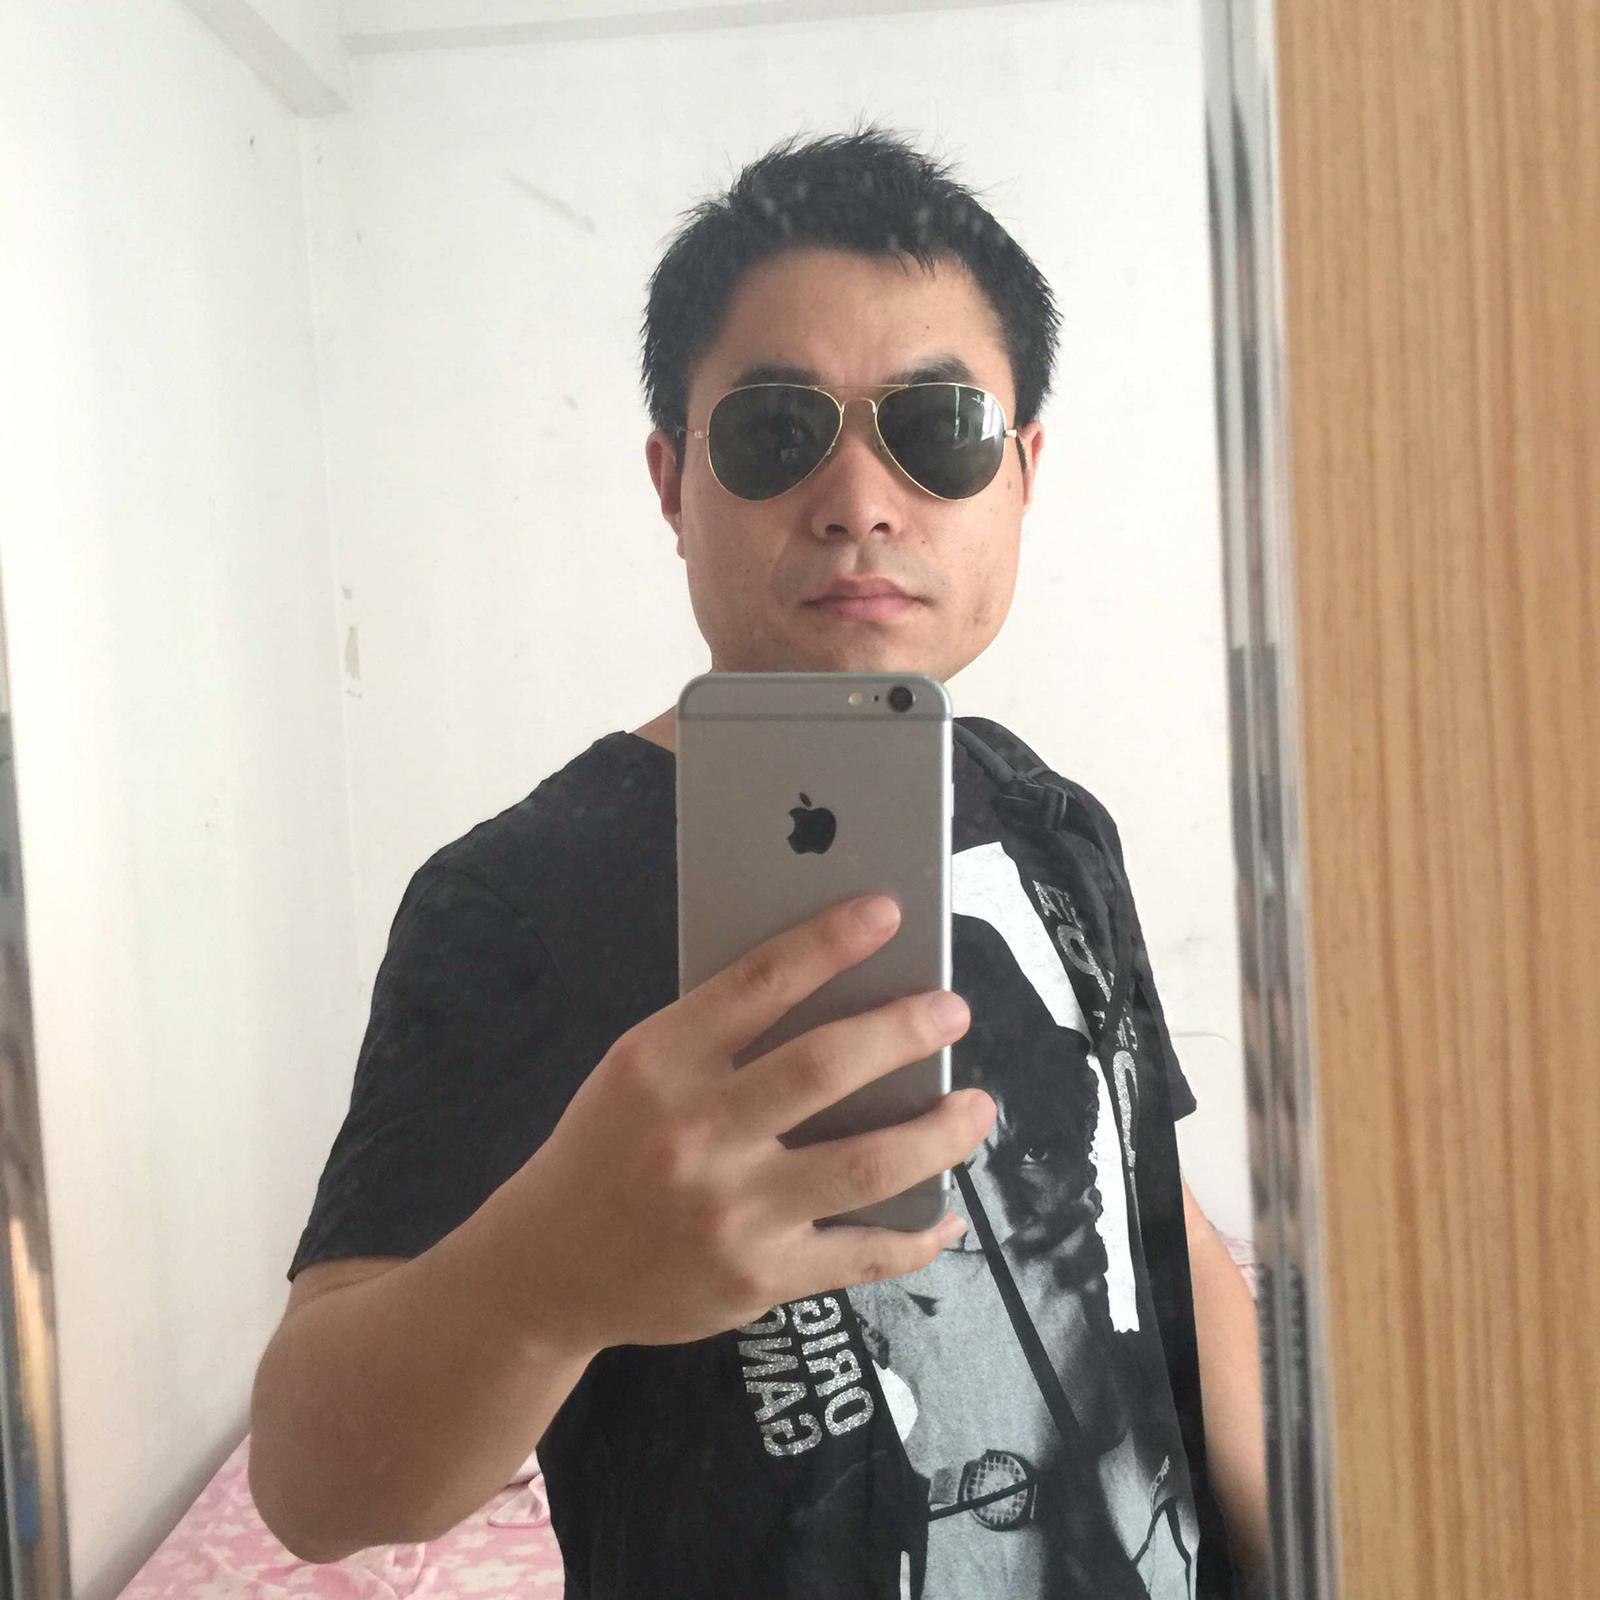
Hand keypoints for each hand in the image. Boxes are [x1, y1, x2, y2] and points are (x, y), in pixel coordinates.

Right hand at [489, 893, 994, 1352]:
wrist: (548, 1271)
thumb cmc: (607, 1148)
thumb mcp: (638, 1072)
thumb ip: (718, 1036)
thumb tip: (840, 994)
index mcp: (658, 1063)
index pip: (757, 984)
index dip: (829, 942)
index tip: (888, 913)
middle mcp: (696, 1134)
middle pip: (824, 1068)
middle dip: (904, 1031)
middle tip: (952, 1010)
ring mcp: (732, 1213)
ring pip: (866, 1164)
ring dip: (939, 1131)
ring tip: (977, 1106)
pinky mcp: (759, 1279)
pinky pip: (862, 1254)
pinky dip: (918, 1235)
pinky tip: (947, 1213)